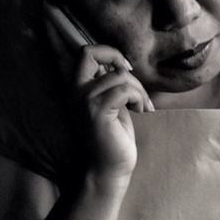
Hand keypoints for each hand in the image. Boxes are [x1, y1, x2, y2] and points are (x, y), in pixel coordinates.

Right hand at [75, 45, 152, 182]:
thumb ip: (109, 82)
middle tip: (131, 74)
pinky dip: (139, 98)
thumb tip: (119, 62)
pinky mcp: (98, 112)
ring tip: (142, 105)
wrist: (110, 168)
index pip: (84, 52)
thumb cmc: (114, 136)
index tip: (124, 67)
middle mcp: (76, 92)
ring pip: (119, 75)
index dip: (107, 52)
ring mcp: (85, 101)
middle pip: (90, 52)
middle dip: (115, 56)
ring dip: (139, 89)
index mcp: (78, 88)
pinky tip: (141, 111)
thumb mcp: (111, 102)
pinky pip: (125, 90)